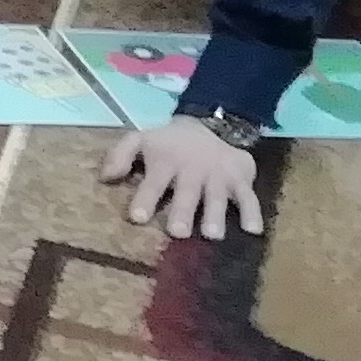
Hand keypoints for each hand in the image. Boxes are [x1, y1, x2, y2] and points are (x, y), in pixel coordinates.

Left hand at [103, 118, 264, 240]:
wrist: (208, 125)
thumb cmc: (167, 143)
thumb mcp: (140, 140)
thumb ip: (120, 155)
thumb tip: (106, 177)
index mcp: (166, 163)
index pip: (153, 182)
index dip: (146, 199)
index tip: (138, 217)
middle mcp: (193, 170)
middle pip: (187, 193)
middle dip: (182, 212)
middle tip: (178, 232)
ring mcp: (218, 176)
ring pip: (217, 198)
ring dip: (215, 215)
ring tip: (212, 235)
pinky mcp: (240, 180)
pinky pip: (249, 197)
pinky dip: (253, 212)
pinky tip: (254, 231)